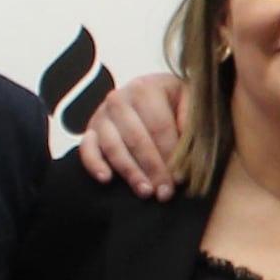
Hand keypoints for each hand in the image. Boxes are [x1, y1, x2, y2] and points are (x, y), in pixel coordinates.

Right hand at [77, 69, 190, 197]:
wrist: (150, 95)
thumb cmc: (173, 101)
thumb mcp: (189, 102)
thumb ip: (193, 122)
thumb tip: (191, 150)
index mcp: (146, 88)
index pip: (159, 126)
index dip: (171, 154)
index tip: (180, 178)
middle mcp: (119, 99)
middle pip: (137, 139)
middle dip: (153, 169)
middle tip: (165, 192)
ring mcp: (102, 115)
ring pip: (114, 147)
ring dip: (130, 172)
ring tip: (145, 191)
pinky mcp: (90, 131)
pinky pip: (87, 149)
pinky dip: (94, 164)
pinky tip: (106, 179)